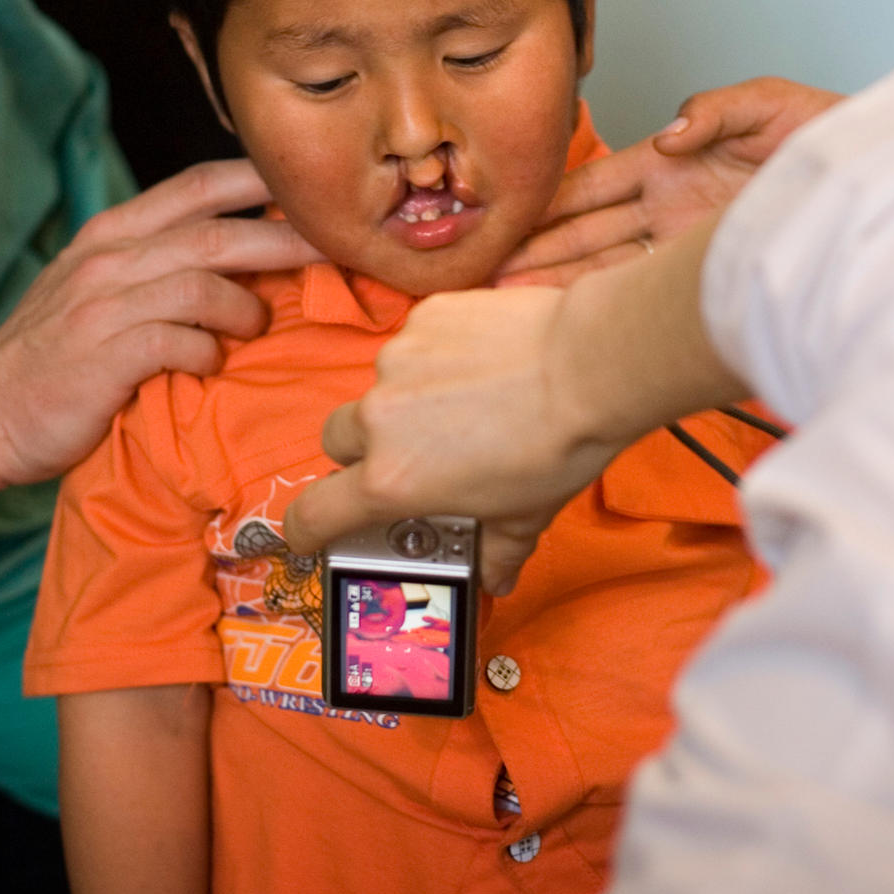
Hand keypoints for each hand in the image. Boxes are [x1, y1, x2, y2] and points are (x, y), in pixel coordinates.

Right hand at [0, 161, 319, 486]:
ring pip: (205, 281)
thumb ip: (157, 264)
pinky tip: (210, 363)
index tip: (316, 190)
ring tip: (261, 323)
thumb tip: (246, 255)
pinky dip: (208, 350)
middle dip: (289, 238)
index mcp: (113, 233)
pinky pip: (179, 339)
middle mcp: (110, 257)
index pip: (199, 183)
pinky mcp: (105, 355)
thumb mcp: (98, 289)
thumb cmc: (55, 357)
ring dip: (248, 304)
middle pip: (220, 231)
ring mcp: (104, 305)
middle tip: (341, 250)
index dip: (262, 179)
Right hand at [282, 285, 623, 593]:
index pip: (314, 512)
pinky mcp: (423, 317)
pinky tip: (482, 365)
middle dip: (362, 453)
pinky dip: (436, 358)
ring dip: (406, 402)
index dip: (304, 528)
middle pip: (338, 441)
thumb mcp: (523, 518)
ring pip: (379, 388)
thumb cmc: (557, 448)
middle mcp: (380, 419)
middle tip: (412, 458)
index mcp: (392, 480)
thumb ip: (496, 552)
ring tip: (466, 405)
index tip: (310, 531)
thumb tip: (496, 576)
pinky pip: (414, 344)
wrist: (589, 367)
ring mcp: (397, 361)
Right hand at [498, 77, 842, 285]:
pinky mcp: (707, 275)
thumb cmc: (832, 139)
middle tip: (485, 271)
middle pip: (586, 233)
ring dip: (558, 284)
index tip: (506, 217)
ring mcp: (684, 246)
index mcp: (672, 164)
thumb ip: (718, 109)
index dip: (549, 202)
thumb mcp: (774, 105)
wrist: (882, 186)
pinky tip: (567, 318)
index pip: (594, 185)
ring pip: (605, 269)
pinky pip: (645, 292)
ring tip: (509, 300)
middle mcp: (669, 208)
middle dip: (537, 250)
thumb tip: (669, 134)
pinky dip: (604, 304)